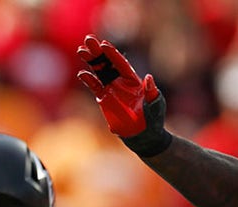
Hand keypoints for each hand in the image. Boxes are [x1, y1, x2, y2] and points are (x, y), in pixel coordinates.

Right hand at [76, 36, 171, 156]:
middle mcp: (121, 81)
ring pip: (99, 72)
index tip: (104, 44)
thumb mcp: (156, 104)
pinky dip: (88, 80)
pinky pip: (95, 87)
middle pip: (107, 63)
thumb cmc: (153, 119)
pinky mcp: (104, 100)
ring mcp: (111, 90)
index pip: (121, 63)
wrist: (143, 135)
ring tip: (81, 50)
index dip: (112, 54)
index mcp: (133, 79)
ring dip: (90, 61)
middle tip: (88, 39)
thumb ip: (151, 91)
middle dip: (98, 51)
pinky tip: (82, 73)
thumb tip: (148, 78)